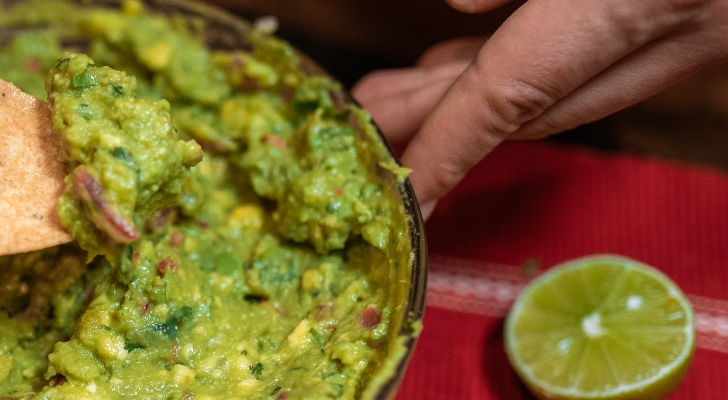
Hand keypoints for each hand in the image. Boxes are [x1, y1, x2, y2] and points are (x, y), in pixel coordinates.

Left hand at [352, 0, 727, 216]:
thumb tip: (464, 4)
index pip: (517, 90)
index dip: (446, 147)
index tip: (402, 195)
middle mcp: (686, 24)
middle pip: (543, 95)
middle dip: (447, 116)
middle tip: (369, 119)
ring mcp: (711, 26)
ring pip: (580, 77)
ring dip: (490, 90)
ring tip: (409, 93)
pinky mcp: (717, 15)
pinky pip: (618, 51)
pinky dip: (547, 56)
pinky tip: (492, 38)